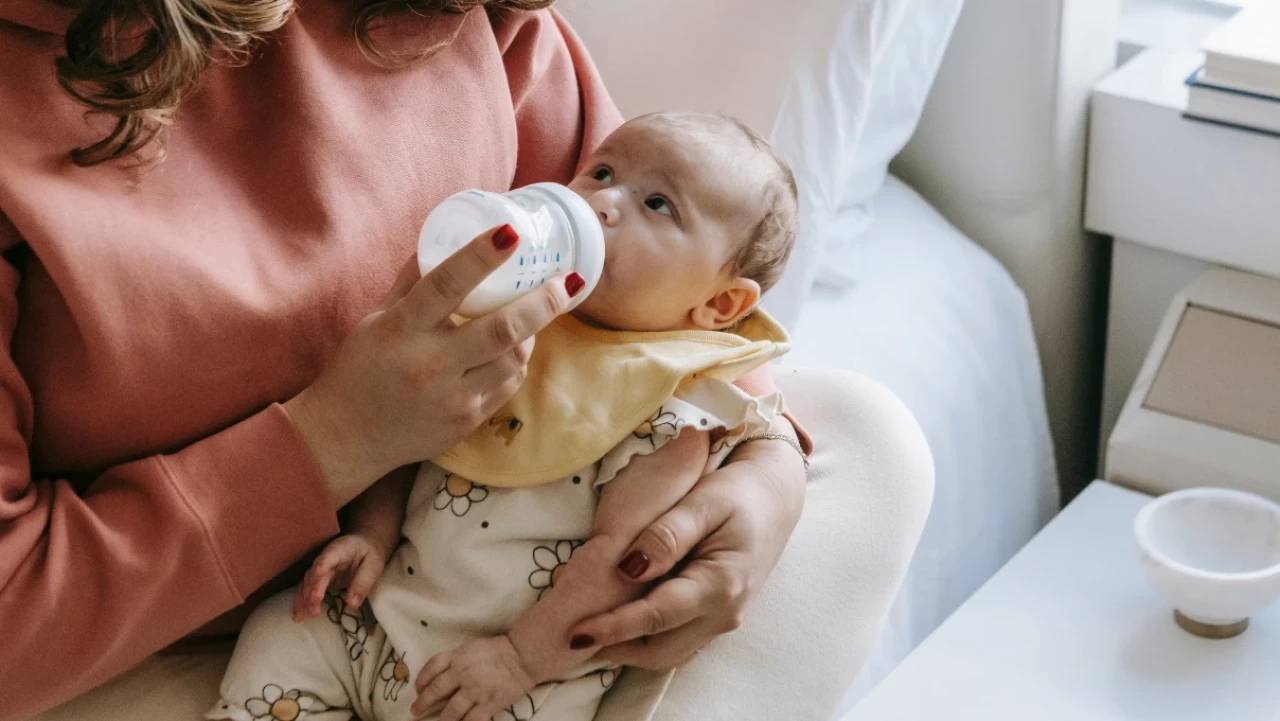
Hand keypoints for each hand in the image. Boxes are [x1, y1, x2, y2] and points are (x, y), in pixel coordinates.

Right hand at [286, 225, 581, 506]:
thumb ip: (413, 280)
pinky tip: (511, 350)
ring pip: (514, 359)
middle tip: (565, 281)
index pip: (446, 284)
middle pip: (502, 329)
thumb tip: (445, 236)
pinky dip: (515, 363)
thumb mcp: (377, 317)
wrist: (348, 437)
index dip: (481, 256)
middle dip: (541, 302)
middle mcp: (430, 364)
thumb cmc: (360, 368)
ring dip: (532, 333)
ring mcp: (453, 398)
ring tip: (534, 314)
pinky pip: (507, 386)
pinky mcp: (467, 422)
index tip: (511, 233)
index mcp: (402, 329)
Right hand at [291, 531, 389, 620]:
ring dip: (303, 599)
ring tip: (301, 616)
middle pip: (315, 573)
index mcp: (341, 549)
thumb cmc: (369, 555)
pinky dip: (300, 602)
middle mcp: (325, 558)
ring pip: (306, 582)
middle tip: (313, 610)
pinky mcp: (317, 579)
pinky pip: (306, 589)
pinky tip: (297, 616)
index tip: (318, 574)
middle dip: (312, 591)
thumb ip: (363, 583)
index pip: (329, 556)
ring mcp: (319, 568)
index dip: (322, 565)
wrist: (364, 545)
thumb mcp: (373, 566)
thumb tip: (352, 604)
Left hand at [410, 635, 534, 720]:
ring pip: (451, 710)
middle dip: (423, 702)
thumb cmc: (500, 650)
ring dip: (441, 720)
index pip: (432, 667)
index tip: (417, 688)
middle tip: (415, 710)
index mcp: (458, 657)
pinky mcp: (488, 703)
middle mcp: (462, 673)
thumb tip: (443, 671)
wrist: (523, 656)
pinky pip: (472, 720)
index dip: (421, 679)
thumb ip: (457, 658)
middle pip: (436, 690)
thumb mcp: (472, 647)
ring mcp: (475, 690)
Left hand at [569, 422, 805, 669]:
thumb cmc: (739, 492)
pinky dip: (644, 638)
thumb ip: (667, 534)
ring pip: (666, 653)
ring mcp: (721, 620)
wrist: (775, 496)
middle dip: (613, 648)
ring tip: (589, 631)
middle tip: (570, 635)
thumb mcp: (704, 501)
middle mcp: (723, 614)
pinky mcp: (714, 617)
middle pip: (659, 650)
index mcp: (721, 585)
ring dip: (627, 648)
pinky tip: (618, 619)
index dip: (613, 627)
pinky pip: (675, 639)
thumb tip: (629, 568)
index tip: (574, 632)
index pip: (656, 617)